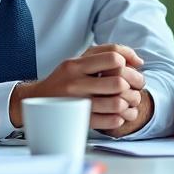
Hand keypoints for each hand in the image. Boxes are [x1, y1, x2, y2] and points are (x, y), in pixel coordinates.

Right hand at [9, 44, 146, 132]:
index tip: (131, 70)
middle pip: (118, 82)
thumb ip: (106, 53)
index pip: (112, 58)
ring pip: (116, 103)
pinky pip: (109, 121)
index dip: (128, 64)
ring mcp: (77, 103)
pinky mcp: (79, 120)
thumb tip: (138, 61)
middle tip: (136, 88)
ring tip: (129, 102)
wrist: (35, 101)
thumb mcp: (80, 60)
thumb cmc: (65, 78)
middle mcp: (75, 82)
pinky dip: (120, 118)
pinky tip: (119, 115)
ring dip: (129, 103)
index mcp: (76, 64)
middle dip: (134, 85)